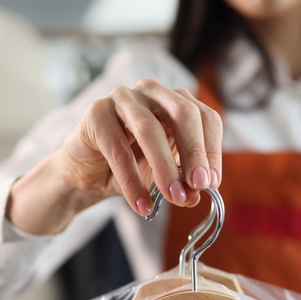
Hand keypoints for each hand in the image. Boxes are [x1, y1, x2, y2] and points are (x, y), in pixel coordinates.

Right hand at [7, 78, 222, 234]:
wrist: (87, 174)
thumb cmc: (131, 167)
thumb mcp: (165, 176)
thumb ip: (184, 182)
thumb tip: (197, 194)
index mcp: (176, 101)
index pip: (205, 117)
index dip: (212, 150)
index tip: (212, 183)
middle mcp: (152, 92)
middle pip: (183, 114)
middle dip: (194, 153)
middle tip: (199, 187)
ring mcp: (123, 98)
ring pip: (149, 128)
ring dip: (165, 167)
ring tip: (174, 198)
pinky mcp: (96, 114)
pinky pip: (118, 149)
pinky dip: (132, 181)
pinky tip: (142, 205)